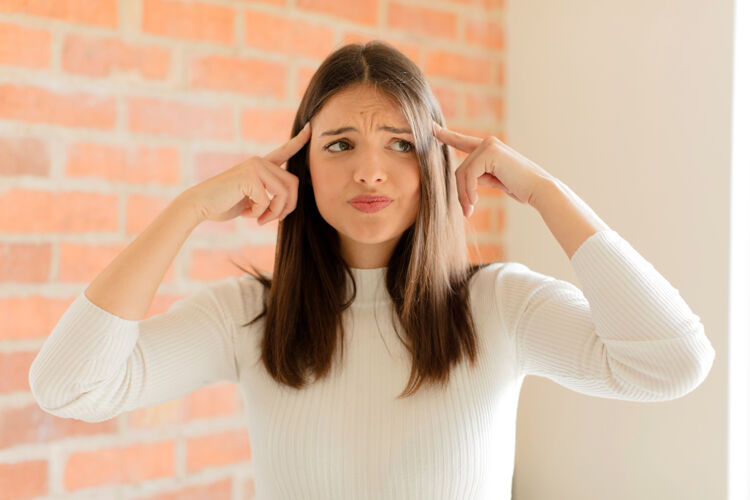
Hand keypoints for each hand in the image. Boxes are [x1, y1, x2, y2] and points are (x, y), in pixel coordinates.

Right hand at [180, 122, 310, 224]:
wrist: (200, 205)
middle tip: (274, 219)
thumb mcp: (252, 199)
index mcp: (261, 165)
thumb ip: (269, 196)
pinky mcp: (250, 176)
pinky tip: (246, 214)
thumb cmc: (224, 204)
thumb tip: (288, 203)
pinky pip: (268, 200)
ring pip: (284, 193)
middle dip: (287, 206)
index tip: (309, 128)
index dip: (298, 141)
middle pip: (293, 183)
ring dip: (275, 212)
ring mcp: (255, 167)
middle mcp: (260, 161)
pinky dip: (260, 213)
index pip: (284, 151)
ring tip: (260, 220)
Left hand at [433, 122, 555, 216]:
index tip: (430, 127)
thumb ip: (479, 175)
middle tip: (467, 210)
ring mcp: (489, 145)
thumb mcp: (495, 180)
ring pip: (462, 173)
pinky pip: (469, 174)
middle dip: (461, 191)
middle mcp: (488, 143)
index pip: (462, 141)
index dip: (446, 135)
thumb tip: (463, 181)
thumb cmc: (521, 188)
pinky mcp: (490, 152)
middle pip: (460, 169)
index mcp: (489, 148)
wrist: (540, 190)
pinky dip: (469, 190)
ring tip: (470, 209)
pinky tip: (475, 201)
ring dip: (464, 194)